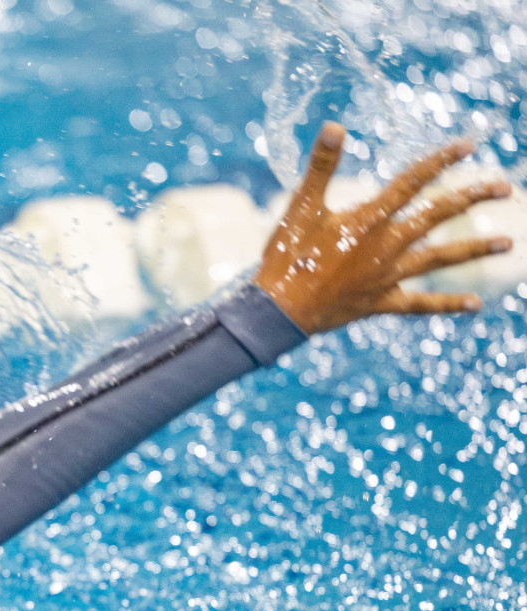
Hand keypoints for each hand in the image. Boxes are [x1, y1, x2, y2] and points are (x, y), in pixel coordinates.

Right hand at [254, 121, 513, 334]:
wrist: (278, 310)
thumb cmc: (286, 257)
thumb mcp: (300, 208)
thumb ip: (321, 166)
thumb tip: (336, 126)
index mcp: (368, 220)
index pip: (411, 183)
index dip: (440, 161)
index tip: (468, 145)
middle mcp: (386, 246)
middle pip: (436, 216)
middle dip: (471, 198)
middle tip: (505, 187)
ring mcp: (386, 277)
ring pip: (440, 259)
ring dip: (475, 249)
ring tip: (508, 242)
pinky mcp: (380, 303)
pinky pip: (420, 305)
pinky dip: (447, 304)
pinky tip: (476, 305)